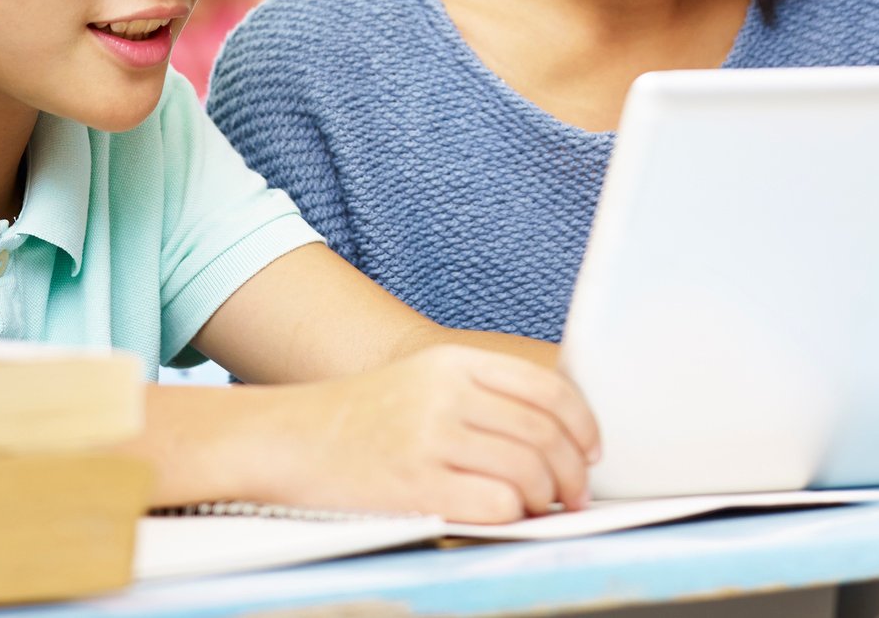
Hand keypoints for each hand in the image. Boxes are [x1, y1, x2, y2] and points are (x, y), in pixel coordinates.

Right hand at [258, 344, 600, 520]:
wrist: (286, 439)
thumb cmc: (362, 419)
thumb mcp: (426, 382)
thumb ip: (485, 395)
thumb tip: (558, 435)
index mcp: (455, 363)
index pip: (549, 388)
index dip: (584, 423)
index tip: (592, 450)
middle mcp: (446, 394)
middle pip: (545, 433)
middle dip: (574, 471)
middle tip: (578, 494)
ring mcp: (429, 438)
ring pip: (529, 469)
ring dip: (549, 496)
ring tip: (544, 507)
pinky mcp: (415, 486)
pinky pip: (496, 503)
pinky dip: (515, 513)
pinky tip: (509, 516)